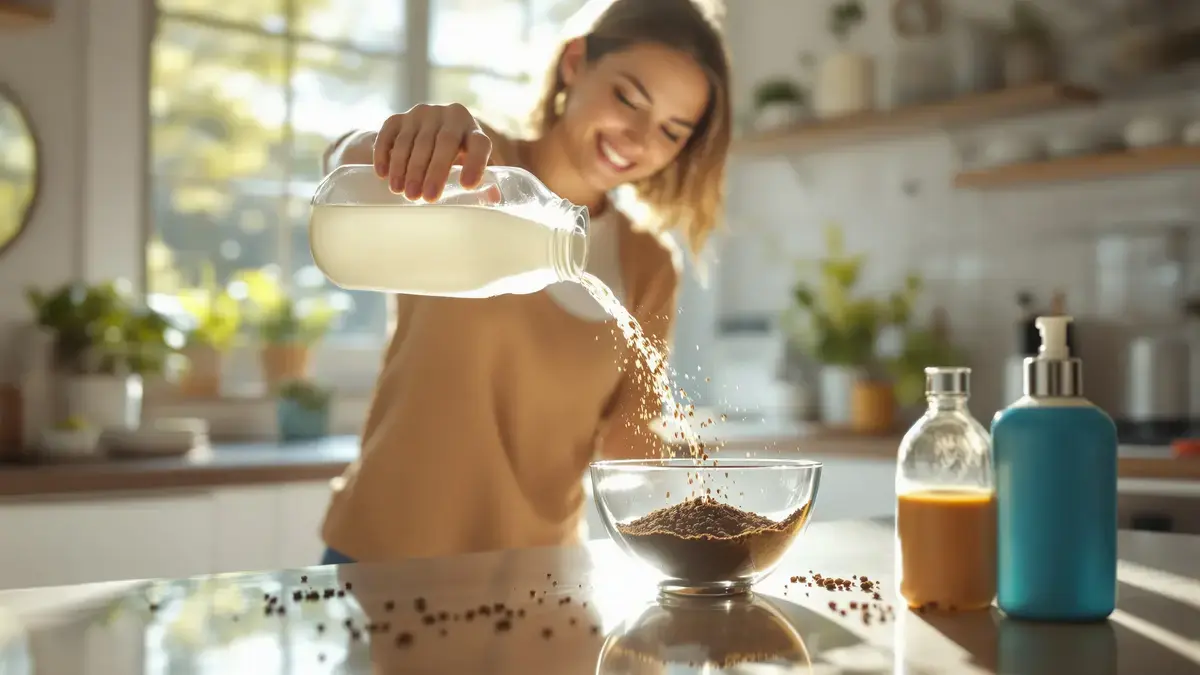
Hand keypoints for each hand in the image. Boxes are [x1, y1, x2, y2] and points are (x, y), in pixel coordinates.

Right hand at [372, 103, 492, 201]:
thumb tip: (494, 199)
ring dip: (405, 168)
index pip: (479, 144)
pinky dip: (384, 154)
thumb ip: (483, 181)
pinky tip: (383, 174)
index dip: (476, 164)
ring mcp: (422, 114)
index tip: (467, 186)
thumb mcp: (471, 165)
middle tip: (425, 198)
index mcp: (473, 130)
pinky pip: (389, 134)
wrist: (428, 130)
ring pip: (413, 140)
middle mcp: (449, 115)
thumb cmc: (456, 156)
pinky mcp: (399, 117)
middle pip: (443, 143)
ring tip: (402, 192)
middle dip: (433, 172)